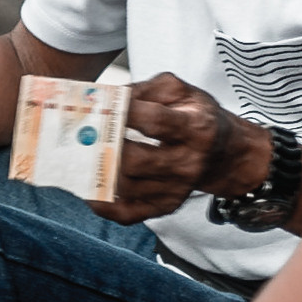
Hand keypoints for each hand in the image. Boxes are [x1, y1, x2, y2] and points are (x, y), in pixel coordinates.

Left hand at [98, 72, 268, 225]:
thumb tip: (110, 97)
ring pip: (125, 187)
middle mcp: (188, 163)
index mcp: (196, 129)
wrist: (225, 154)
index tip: (100, 103)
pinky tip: (88, 188)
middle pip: (135, 160)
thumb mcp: (182, 92)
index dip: (123, 111)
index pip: (154, 121)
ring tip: (76, 157)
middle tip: (81, 134)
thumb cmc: (197, 118)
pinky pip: (128, 213)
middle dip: (103, 147)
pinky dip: (102, 204)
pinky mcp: (166, 206)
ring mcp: (176, 189)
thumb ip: (147, 89)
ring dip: (94, 173)